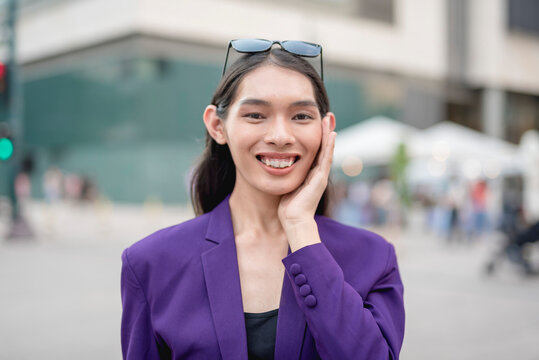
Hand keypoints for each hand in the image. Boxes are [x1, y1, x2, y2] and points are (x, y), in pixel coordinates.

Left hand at [278, 113, 335, 229]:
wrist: (294, 221)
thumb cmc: (288, 207)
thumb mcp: (287, 184)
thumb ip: (286, 174)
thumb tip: (275, 166)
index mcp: (310, 173)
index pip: (315, 150)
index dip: (317, 136)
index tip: (317, 121)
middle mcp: (318, 173)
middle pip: (323, 147)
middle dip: (325, 130)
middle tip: (327, 115)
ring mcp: (321, 175)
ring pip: (326, 150)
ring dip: (329, 133)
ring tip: (329, 118)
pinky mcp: (320, 179)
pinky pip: (325, 159)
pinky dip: (329, 146)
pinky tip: (332, 134)